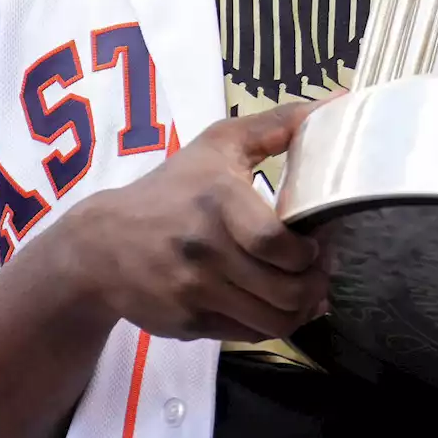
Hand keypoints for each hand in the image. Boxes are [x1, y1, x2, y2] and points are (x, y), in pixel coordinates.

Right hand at [72, 102, 326, 343]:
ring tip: (307, 293)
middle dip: (315, 286)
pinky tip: (274, 306)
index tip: (317, 244)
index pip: (276, 243)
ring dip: (299, 311)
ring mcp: (195, 292)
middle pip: (284, 291)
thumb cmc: (172, 188)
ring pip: (272, 321)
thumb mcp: (218, 144)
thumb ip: (277, 124)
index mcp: (218, 201)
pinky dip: (269, 325)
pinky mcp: (188, 324)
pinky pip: (247, 334)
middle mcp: (206, 250)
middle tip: (322, 273)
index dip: (308, 253)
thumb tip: (336, 103)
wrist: (101, 245)